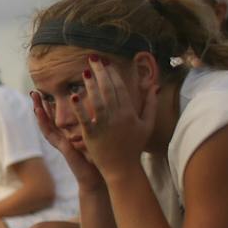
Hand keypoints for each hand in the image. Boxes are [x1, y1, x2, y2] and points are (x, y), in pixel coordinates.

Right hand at [31, 88, 99, 185]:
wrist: (99, 178)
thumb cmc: (101, 158)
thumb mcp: (98, 135)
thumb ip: (95, 122)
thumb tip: (99, 106)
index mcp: (70, 134)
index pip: (58, 117)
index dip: (51, 104)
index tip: (47, 90)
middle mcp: (63, 137)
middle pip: (48, 118)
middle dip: (41, 104)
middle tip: (34, 90)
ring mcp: (61, 142)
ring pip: (45, 124)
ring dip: (38, 110)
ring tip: (33, 96)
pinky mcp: (62, 147)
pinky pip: (50, 133)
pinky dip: (43, 121)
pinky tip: (38, 111)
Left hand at [74, 54, 156, 176]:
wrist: (122, 168)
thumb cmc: (134, 146)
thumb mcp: (147, 125)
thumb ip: (151, 104)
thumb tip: (154, 86)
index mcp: (130, 113)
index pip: (120, 88)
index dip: (113, 73)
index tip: (106, 62)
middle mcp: (118, 117)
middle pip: (108, 90)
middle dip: (100, 72)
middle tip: (93, 59)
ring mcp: (104, 125)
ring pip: (97, 101)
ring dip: (90, 85)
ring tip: (85, 72)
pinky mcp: (92, 134)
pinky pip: (85, 118)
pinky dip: (79, 107)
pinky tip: (73, 96)